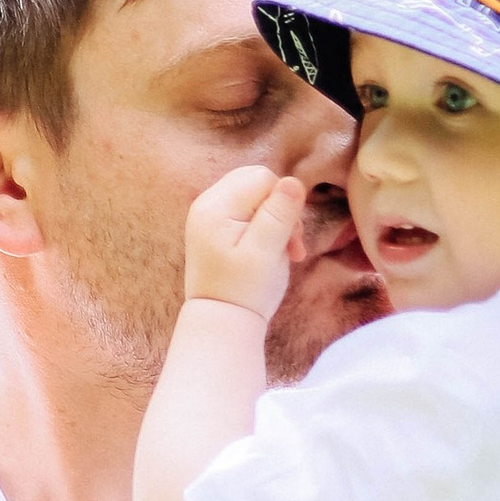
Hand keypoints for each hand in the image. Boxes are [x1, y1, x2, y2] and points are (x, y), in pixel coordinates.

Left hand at [183, 167, 306, 324]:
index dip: (285, 202)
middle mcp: (206, 204)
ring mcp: (208, 215)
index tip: (293, 240)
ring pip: (255, 195)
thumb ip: (279, 214)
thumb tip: (292, 181)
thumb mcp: (267, 251)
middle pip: (257, 182)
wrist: (221, 323)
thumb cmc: (244, 290)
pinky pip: (247, 210)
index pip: (263, 178)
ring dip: (276, 219)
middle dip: (281, 208)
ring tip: (284, 251)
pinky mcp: (215, 227)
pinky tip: (271, 249)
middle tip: (291, 244)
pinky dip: (264, 225)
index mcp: (214, 207)